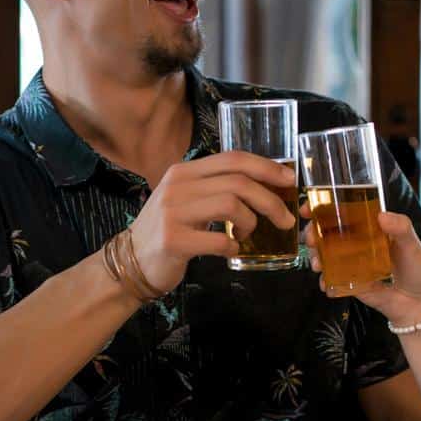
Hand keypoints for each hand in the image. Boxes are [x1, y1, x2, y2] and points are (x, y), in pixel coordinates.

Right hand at [127, 152, 296, 292]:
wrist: (130, 261)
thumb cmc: (168, 229)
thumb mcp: (187, 198)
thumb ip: (216, 187)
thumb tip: (264, 185)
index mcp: (185, 171)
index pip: (233, 158)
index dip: (267, 167)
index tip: (289, 180)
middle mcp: (177, 185)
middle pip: (238, 182)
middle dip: (270, 200)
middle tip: (284, 219)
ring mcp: (173, 212)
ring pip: (232, 205)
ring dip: (250, 222)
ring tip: (247, 234)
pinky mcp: (173, 240)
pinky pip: (219, 240)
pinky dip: (233, 247)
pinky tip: (230, 250)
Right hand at [301, 207, 420, 326]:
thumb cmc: (418, 270)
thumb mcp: (412, 244)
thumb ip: (400, 228)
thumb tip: (381, 216)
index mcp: (371, 228)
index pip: (344, 212)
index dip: (324, 207)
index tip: (309, 208)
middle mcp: (358, 244)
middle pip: (328, 233)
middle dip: (313, 233)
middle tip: (310, 238)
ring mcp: (352, 264)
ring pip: (326, 255)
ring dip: (315, 256)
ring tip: (317, 263)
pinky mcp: (351, 284)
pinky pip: (332, 280)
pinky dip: (325, 280)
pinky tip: (326, 283)